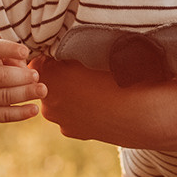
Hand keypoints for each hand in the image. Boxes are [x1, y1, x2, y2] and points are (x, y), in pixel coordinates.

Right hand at [0, 38, 46, 125]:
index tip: (26, 51)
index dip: (9, 49)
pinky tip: (35, 109)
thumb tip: (28, 72)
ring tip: (42, 90)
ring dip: (25, 93)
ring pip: (4, 96)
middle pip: (0, 77)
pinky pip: (4, 115)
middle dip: (21, 77)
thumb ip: (12, 59)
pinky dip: (21, 113)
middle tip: (36, 75)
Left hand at [35, 58, 176, 146]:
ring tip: (90, 88)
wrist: (138, 112)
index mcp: (51, 75)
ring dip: (66, 94)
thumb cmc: (119, 76)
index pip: (38, 61)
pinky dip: (76, 109)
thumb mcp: (92, 54)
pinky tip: (94, 104)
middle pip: (46, 81)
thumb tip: (56, 45)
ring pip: (56, 100)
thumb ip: (68, 50)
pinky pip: (68, 115)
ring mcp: (58, 118)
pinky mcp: (70, 131)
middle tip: (80, 69)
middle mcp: (48, 99)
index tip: (66, 53)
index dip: (52, 56)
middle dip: (58, 76)